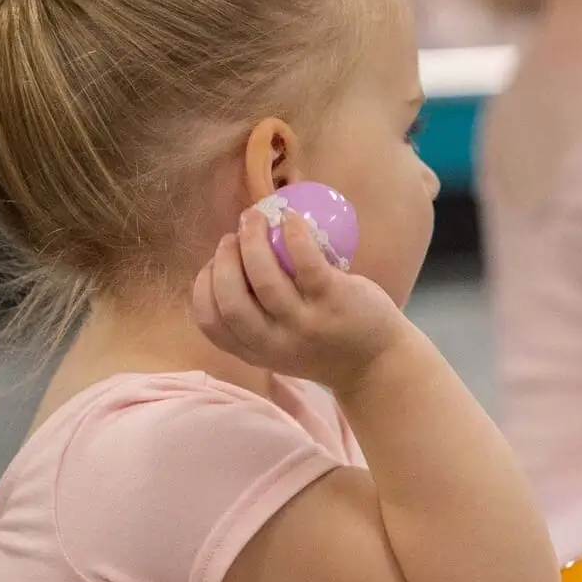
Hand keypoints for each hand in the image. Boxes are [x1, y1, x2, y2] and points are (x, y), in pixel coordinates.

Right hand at [190, 205, 410, 388]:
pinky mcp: (333, 300)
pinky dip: (293, 234)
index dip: (203, 290)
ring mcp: (305, 323)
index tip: (211, 267)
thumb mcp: (280, 346)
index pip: (211, 325)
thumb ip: (255, 320)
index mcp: (256, 352)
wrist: (378, 363)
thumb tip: (232, 262)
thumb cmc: (324, 344)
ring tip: (254, 218)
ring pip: (264, 278)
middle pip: (231, 301)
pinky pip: (305, 262)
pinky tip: (290, 219)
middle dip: (223, 262)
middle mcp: (276, 342)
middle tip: (231, 237)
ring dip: (253, 240)